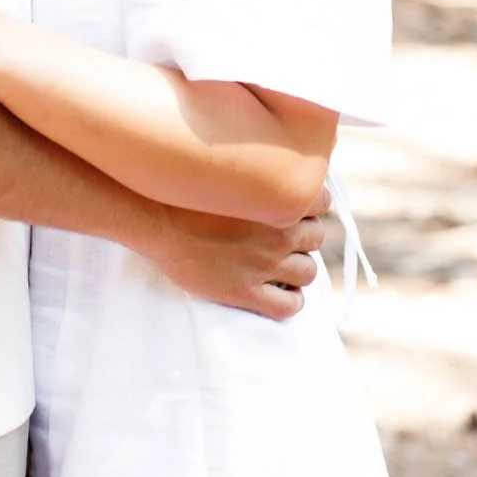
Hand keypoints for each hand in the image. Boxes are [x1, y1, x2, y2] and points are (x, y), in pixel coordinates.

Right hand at [144, 188, 328, 321]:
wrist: (155, 219)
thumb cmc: (186, 189)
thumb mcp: (230, 170)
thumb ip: (260, 172)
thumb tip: (275, 171)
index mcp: (277, 199)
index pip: (320, 202)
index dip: (308, 206)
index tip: (292, 209)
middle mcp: (279, 232)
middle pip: (316, 237)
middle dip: (303, 237)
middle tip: (280, 238)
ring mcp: (265, 264)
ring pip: (308, 272)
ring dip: (297, 269)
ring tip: (277, 266)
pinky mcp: (247, 292)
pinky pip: (289, 306)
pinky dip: (289, 301)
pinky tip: (274, 293)